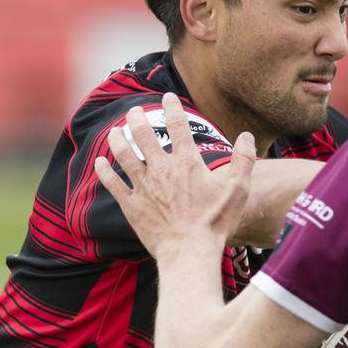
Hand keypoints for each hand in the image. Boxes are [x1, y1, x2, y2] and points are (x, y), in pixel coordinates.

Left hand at [94, 93, 255, 260]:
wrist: (190, 250)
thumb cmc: (215, 221)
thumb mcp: (238, 189)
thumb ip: (244, 159)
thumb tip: (247, 136)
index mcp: (186, 162)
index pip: (177, 126)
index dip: (172, 108)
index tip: (168, 97)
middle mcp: (161, 169)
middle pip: (143, 135)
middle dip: (137, 118)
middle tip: (135, 111)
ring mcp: (143, 187)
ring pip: (124, 155)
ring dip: (117, 139)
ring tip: (115, 130)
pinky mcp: (132, 206)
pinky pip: (113, 184)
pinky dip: (104, 172)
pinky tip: (99, 163)